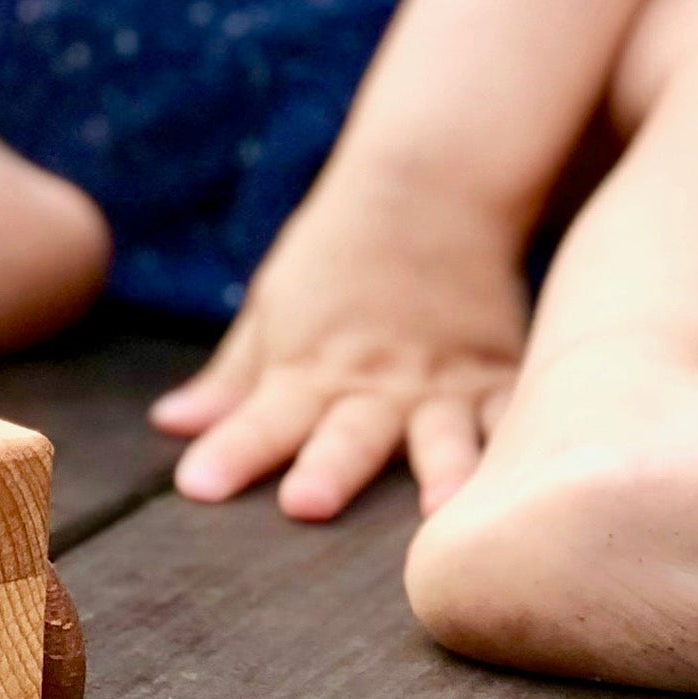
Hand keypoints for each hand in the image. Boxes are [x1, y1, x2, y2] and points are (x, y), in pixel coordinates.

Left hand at [151, 176, 531, 520]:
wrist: (429, 189)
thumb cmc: (338, 255)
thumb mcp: (274, 306)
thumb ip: (232, 378)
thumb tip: (172, 425)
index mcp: (312, 367)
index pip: (262, 419)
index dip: (232, 452)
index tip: (198, 485)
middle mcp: (375, 382)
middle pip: (348, 434)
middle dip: (328, 468)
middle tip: (306, 503)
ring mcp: (443, 383)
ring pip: (441, 436)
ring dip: (440, 472)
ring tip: (439, 509)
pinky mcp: (498, 376)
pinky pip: (512, 419)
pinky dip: (520, 452)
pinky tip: (525, 488)